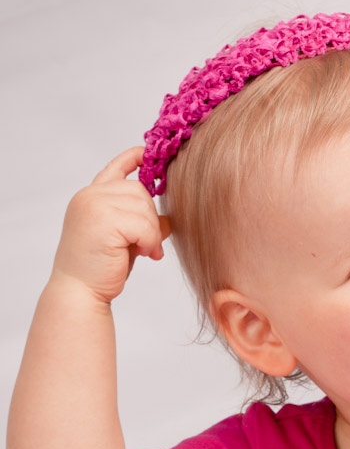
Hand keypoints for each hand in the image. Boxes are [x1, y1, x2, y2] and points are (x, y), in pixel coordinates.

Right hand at [52, 147, 169, 304]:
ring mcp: (94, 205)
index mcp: (90, 197)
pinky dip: (150, 241)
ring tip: (147, 252)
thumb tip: (170, 219)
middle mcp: (89, 196)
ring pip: (144, 206)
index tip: (148, 155)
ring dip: (152, 232)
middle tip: (150, 245)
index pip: (115, 168)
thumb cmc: (101, 269)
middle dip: (151, 218)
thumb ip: (141, 224)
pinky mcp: (104, 220)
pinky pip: (144, 224)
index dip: (134, 159)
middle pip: (140, 190)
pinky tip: (145, 255)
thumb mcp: (125, 241)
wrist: (80, 292)